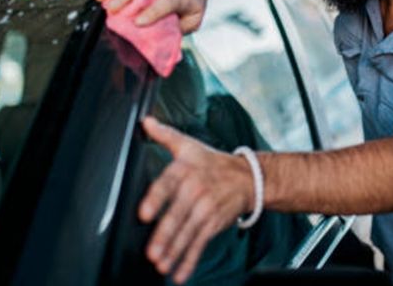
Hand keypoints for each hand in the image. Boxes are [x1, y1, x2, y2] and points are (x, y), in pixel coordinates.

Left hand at [138, 116, 253, 283]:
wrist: (249, 177)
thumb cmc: (212, 162)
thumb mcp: (188, 145)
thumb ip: (165, 135)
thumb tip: (146, 121)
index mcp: (185, 170)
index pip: (167, 184)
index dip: (155, 199)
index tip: (143, 214)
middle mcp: (196, 190)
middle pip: (178, 215)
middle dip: (165, 235)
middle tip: (152, 251)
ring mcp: (206, 210)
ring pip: (188, 233)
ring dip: (175, 251)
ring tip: (161, 265)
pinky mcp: (214, 224)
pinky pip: (200, 244)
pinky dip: (190, 260)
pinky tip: (178, 274)